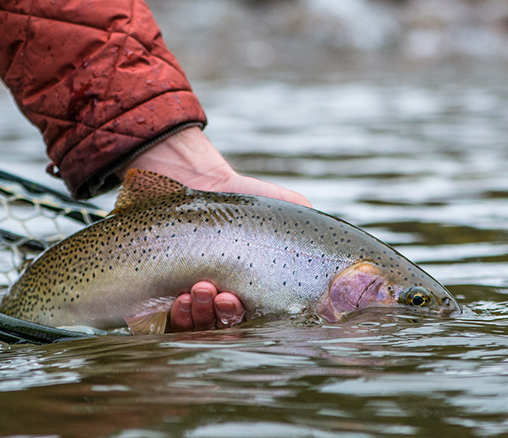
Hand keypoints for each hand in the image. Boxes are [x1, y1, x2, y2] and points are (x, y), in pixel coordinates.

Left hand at [120, 126, 311, 330]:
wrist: (192, 179)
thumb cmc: (243, 198)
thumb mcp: (290, 209)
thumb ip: (314, 232)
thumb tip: (351, 264)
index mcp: (249, 294)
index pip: (253, 321)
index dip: (250, 320)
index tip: (244, 301)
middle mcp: (218, 304)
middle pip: (223, 329)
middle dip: (225, 317)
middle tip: (225, 297)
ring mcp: (188, 303)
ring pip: (195, 329)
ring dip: (201, 315)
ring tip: (201, 289)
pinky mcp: (156, 299)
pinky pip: (165, 324)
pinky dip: (177, 315)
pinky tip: (182, 295)